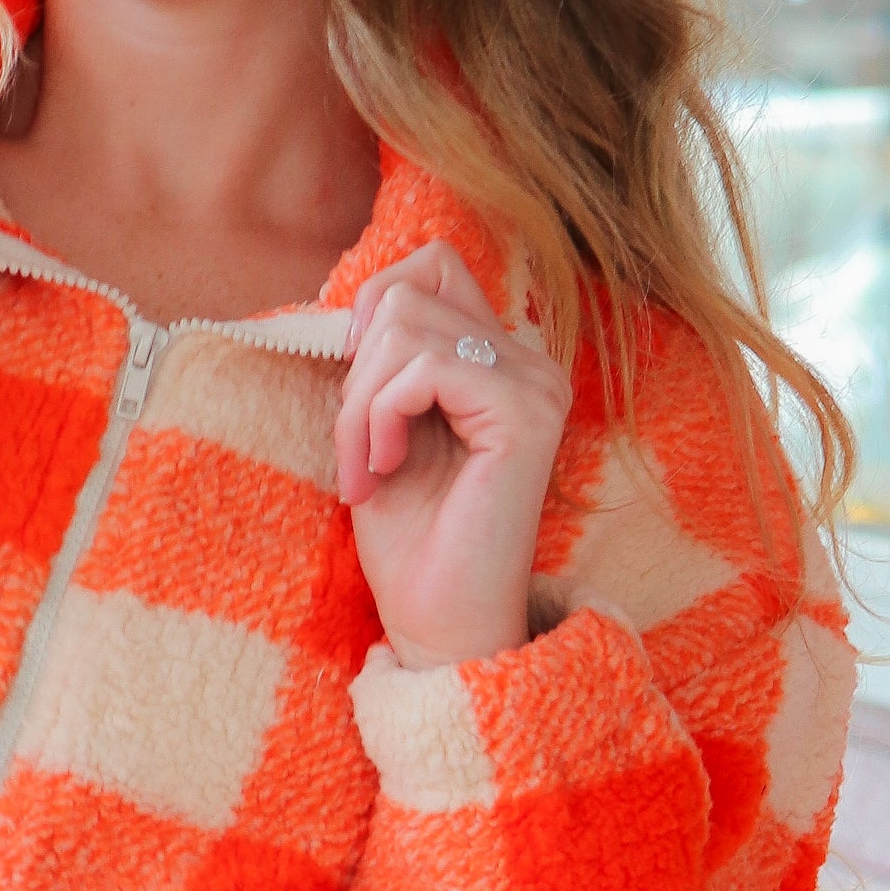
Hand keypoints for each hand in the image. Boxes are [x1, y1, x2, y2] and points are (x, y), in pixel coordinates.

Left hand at [336, 246, 570, 672]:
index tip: (357, 394)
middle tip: (358, 450)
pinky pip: (423, 368)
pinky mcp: (527, 414)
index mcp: (502, 359)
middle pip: (408, 292)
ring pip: (404, 325)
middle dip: (357, 372)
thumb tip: (353, 300)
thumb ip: (384, 358)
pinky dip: (378, 416)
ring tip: (369, 468)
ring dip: (359, 403)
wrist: (439, 625)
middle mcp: (531, 363)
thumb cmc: (411, 539)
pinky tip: (384, 470)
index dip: (372, 310)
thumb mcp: (381, 424)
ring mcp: (536, 384)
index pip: (431, 266)